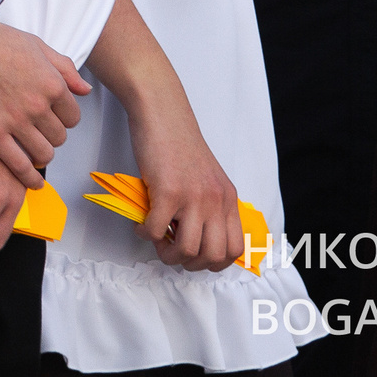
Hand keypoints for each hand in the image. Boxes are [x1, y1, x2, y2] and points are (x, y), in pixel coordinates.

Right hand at [0, 4, 88, 186]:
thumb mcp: (35, 44)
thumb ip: (64, 68)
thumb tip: (85, 89)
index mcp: (52, 82)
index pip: (73, 116)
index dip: (63, 118)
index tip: (52, 118)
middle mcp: (38, 104)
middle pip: (59, 137)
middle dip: (51, 135)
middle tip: (38, 131)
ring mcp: (15, 120)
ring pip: (44, 153)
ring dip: (41, 154)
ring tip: (32, 150)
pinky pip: (18, 164)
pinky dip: (28, 177)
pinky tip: (31, 182)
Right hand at [126, 109, 243, 272]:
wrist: (162, 113)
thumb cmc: (178, 142)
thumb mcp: (206, 177)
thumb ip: (207, 204)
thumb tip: (193, 236)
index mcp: (228, 198)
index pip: (235, 248)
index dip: (214, 262)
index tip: (195, 255)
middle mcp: (216, 200)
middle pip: (213, 256)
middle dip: (189, 263)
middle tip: (172, 249)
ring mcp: (193, 197)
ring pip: (187, 250)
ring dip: (167, 252)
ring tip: (156, 238)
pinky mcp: (168, 191)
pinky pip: (155, 230)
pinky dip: (145, 234)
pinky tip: (141, 223)